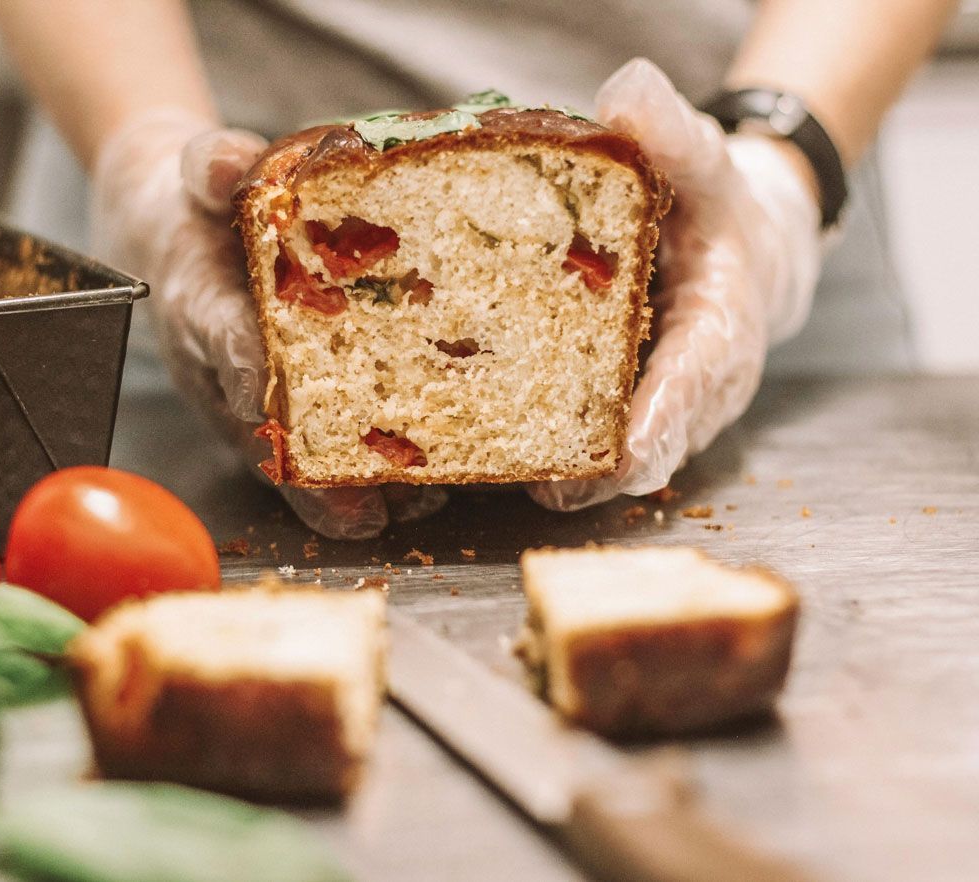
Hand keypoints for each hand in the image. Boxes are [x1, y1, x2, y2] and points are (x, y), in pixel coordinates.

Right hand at [90, 109, 446, 538]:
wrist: (182, 233)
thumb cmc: (201, 208)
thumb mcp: (200, 171)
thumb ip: (211, 165)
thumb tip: (226, 162)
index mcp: (201, 306)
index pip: (223, 340)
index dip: (254, 375)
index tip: (285, 406)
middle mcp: (227, 370)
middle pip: (266, 434)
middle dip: (313, 477)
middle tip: (365, 509)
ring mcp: (258, 400)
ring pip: (301, 460)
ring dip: (355, 489)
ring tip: (419, 505)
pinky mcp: (291, 411)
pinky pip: (327, 452)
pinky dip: (373, 476)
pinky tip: (432, 489)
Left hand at [528, 58, 821, 510]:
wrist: (737, 244)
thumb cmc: (715, 206)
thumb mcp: (701, 159)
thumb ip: (672, 133)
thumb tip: (625, 94)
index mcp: (720, 332)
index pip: (696, 388)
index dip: (660, 425)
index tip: (623, 458)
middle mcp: (692, 388)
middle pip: (651, 446)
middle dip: (598, 473)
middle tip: (541, 487)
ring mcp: (656, 409)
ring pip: (614, 460)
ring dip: (563, 473)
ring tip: (500, 478)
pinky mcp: (622, 414)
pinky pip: (588, 443)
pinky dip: (545, 449)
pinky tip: (486, 450)